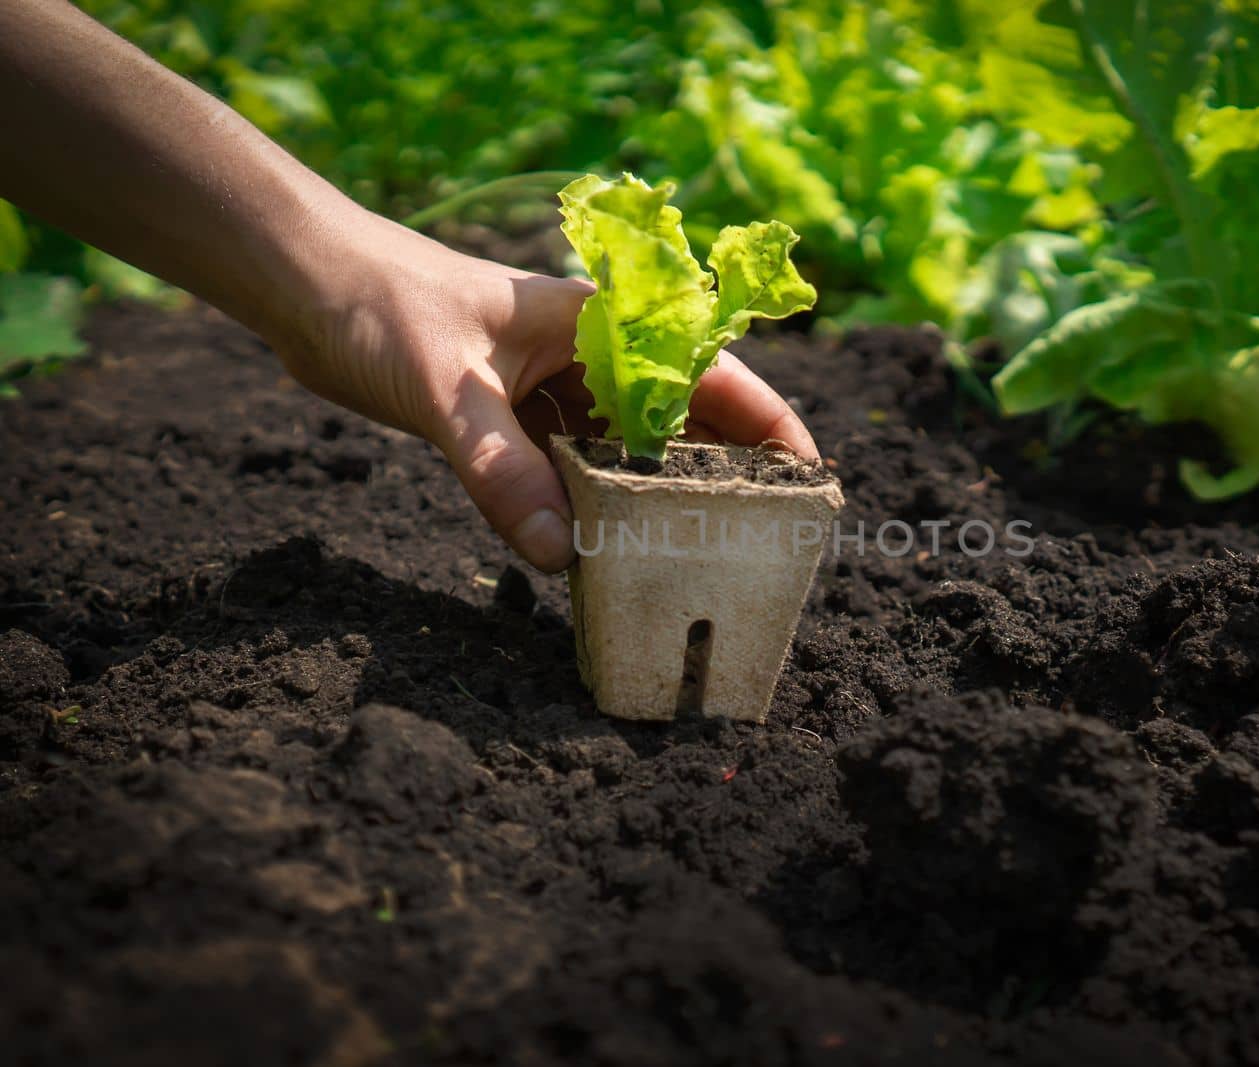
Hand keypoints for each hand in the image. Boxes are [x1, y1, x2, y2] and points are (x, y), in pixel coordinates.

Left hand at [270, 213, 817, 573]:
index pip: (713, 372)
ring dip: (648, 505)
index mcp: (600, 322)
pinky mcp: (514, 420)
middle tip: (753, 550)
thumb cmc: (382, 305)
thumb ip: (503, 471)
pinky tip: (598, 557)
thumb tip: (562, 557)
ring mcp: (553, 390)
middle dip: (719, 480)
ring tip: (685, 567)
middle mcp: (590, 357)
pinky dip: (587, 512)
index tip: (812, 482)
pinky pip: (570, 473)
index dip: (770, 426)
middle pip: (680, 422)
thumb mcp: (448, 391)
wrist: (303, 286)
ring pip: (625, 455)